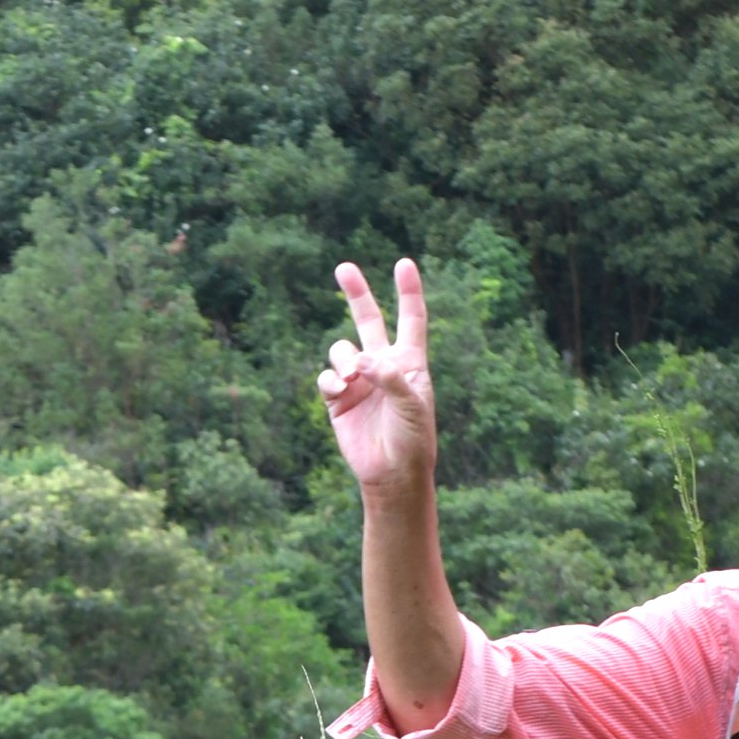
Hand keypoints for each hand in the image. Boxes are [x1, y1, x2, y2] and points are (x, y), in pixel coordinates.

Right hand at [318, 257, 436, 504]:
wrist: (391, 474)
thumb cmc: (412, 440)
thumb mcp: (412, 406)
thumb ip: (389, 378)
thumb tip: (360, 360)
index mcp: (409, 362)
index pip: (411, 319)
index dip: (408, 292)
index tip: (404, 264)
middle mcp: (382, 366)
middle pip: (368, 320)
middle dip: (356, 293)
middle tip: (343, 267)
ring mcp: (359, 381)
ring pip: (342, 350)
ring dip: (343, 359)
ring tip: (351, 379)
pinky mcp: (338, 400)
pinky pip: (326, 378)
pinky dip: (330, 380)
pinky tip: (339, 391)